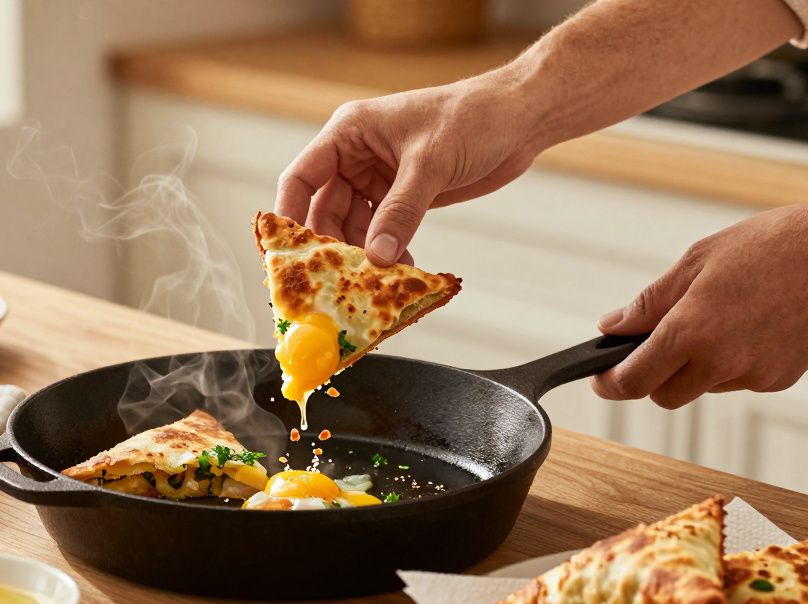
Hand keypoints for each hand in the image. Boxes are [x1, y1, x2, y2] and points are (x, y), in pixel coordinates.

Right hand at [275, 73, 540, 265]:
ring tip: (373, 281)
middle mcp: (356, 157)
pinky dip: (387, 252)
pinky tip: (399, 271)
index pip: (302, 177)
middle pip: (325, 210)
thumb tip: (378, 257)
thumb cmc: (472, 118)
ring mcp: (378, 179)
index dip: (290, 215)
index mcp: (349, 133)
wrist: (518, 119)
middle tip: (338, 280)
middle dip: (332, 246)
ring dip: (363, 254)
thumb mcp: (430, 163)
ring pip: (353, 226)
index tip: (289, 254)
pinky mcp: (402, 197)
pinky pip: (382, 232)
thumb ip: (401, 211)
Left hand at [593, 189, 807, 408]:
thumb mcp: (697, 261)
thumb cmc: (777, 246)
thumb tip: (612, 325)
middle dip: (651, 378)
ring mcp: (753, 376)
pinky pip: (738, 381)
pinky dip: (730, 362)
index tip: (601, 378)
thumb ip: (649, 302)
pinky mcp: (780, 380)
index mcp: (691, 331)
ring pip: (702, 388)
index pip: (633, 380)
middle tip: (652, 346)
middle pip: (664, 396)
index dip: (609, 384)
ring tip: (717, 319)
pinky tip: (747, 326)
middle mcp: (720, 362)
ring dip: (694, 367)